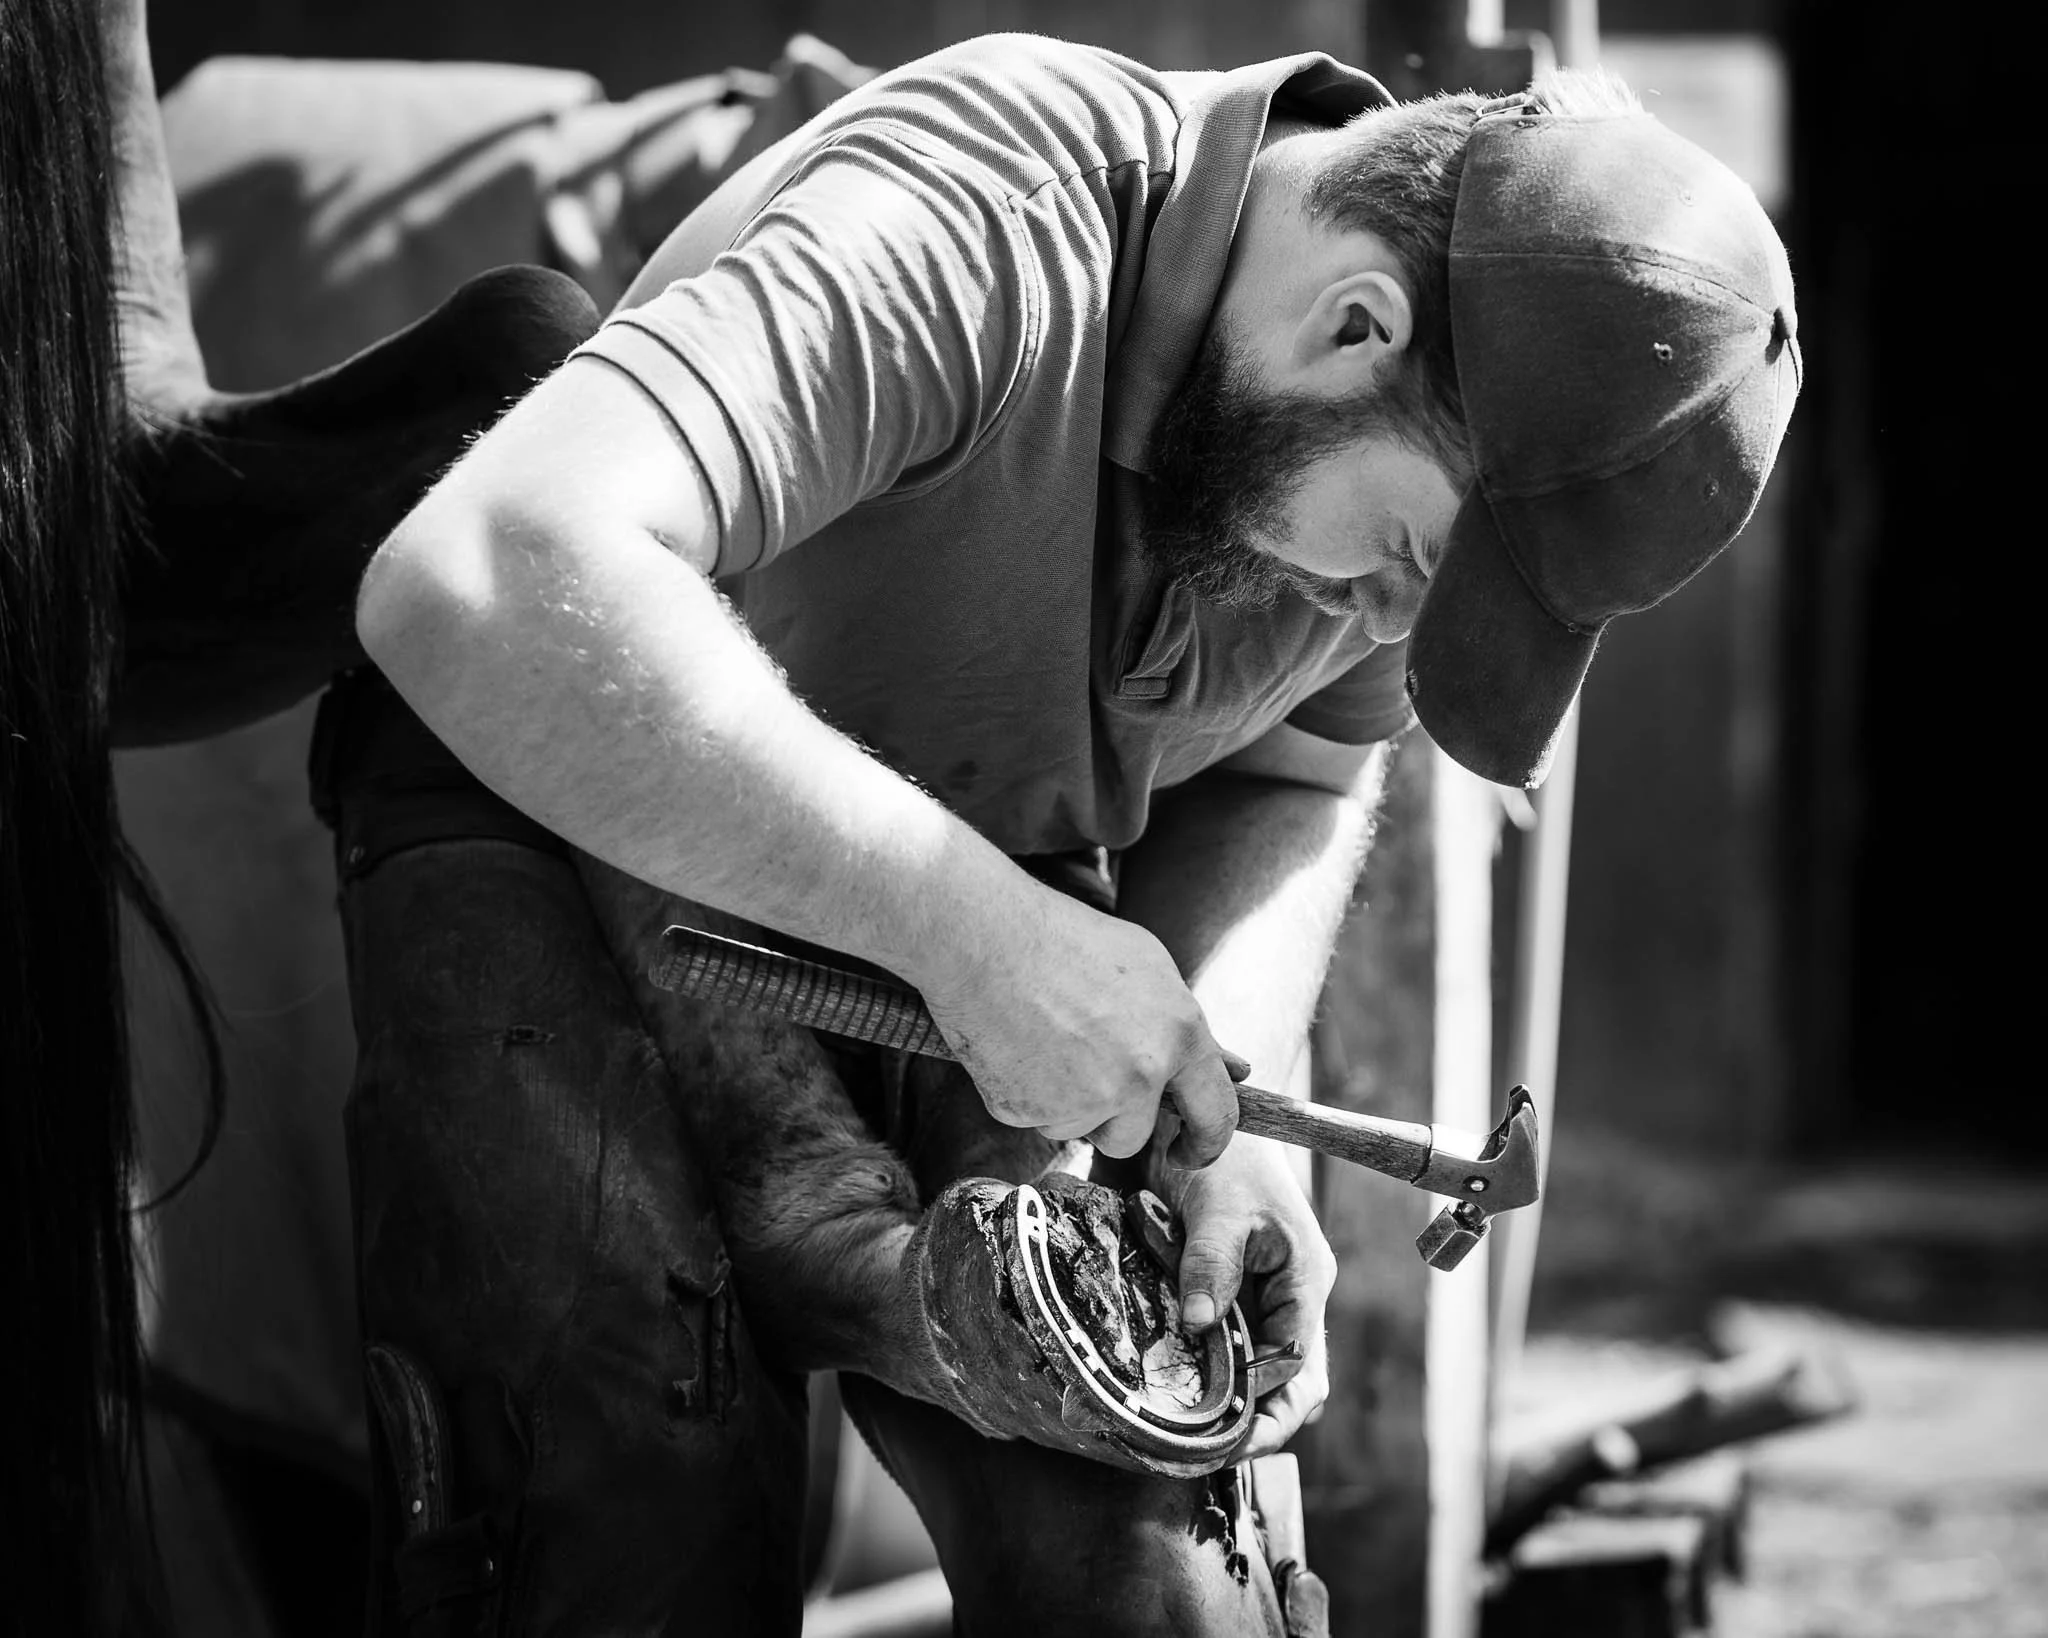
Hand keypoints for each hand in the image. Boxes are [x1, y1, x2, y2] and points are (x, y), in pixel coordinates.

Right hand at [911, 873, 1238, 1164]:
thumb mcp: (1148, 967)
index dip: (1206, 1144)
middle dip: (1111, 1119)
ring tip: (1042, 1041)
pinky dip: (1021, 1093)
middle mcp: (1139, 1075)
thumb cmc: (1065, 940)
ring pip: (1079, 1130)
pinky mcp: (1030, 1111)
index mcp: (1179, 1035)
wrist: (985, 936)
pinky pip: (1032, 1119)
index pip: (1217, 1113)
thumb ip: (1186, 1029)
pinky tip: (1014, 1046)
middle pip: (1132, 1137)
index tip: (1189, 1154)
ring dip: (1062, 1104)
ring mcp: (1085, 1098)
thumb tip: (1234, 1071)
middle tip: (1080, 1074)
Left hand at [1159, 1133, 1334, 1459]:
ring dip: (1221, 1403)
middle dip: (1252, 1424)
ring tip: (1177, 1433)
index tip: (1229, 1440)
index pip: (1301, 1369)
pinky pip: (1216, 1346)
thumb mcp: (1219, 1206)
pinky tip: (1162, 1385)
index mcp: (1304, 1281)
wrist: (1196, 1117)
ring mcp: (1254, 1300)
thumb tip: (1198, 1325)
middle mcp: (1286, 1300)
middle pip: (1286, 1384)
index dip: (1271, 1413)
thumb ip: (1211, 1263)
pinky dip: (1194, 1370)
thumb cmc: (1227, 1152)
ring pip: (1251, 1372)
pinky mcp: (1219, 1294)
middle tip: (1200, 1452)